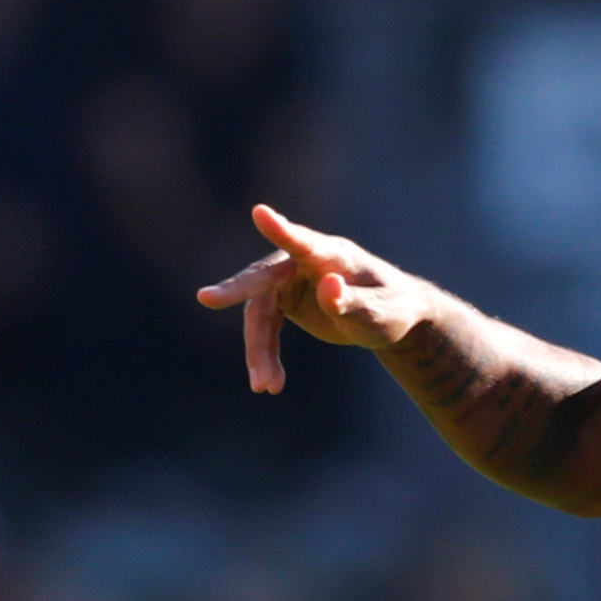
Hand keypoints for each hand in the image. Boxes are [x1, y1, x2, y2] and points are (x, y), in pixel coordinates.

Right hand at [195, 203, 432, 392]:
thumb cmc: (394, 309)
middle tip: (206, 298)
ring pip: (260, 313)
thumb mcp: (380, 315)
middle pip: (265, 277)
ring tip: (265, 388)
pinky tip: (271, 384)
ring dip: (259, 350)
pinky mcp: (284, 300)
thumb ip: (355, 303)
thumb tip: (328, 287)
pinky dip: (266, 356)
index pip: (303, 241)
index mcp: (333, 255)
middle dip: (236, 289)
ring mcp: (291, 281)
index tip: (260, 212)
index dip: (281, 229)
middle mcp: (305, 262)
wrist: (390, 317)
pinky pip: (266, 329)